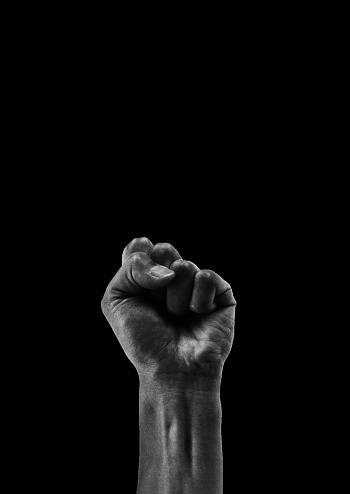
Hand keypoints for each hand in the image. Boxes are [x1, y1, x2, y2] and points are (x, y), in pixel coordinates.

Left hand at [101, 238, 235, 389]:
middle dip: (156, 280)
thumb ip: (131, 267)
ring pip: (184, 266)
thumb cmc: (143, 339)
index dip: (139, 259)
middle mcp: (172, 276)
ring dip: (175, 299)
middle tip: (157, 305)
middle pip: (164, 249)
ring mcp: (197, 284)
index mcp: (146, 276)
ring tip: (177, 317)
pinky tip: (198, 315)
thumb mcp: (117, 299)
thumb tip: (170, 270)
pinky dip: (198, 300)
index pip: (141, 246)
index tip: (138, 284)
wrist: (171, 370)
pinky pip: (207, 277)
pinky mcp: (221, 293)